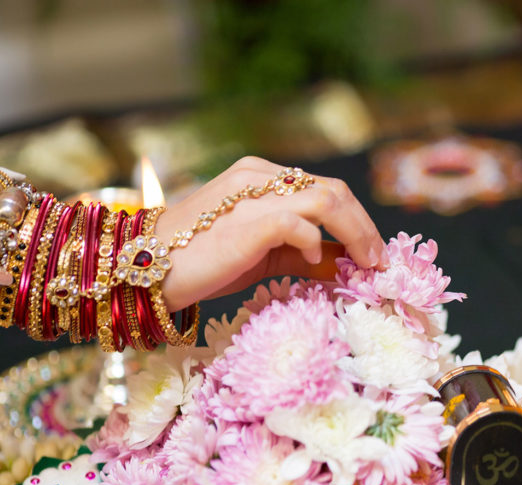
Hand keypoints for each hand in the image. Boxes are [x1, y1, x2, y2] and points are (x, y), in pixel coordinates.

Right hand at [154, 157, 384, 311]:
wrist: (144, 271)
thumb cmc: (202, 262)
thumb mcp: (264, 255)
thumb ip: (305, 253)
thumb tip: (350, 266)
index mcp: (261, 177)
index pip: (326, 190)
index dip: (358, 221)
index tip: (373, 253)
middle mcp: (259, 177)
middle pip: (335, 192)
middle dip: (365, 228)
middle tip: (378, 261)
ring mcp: (252, 196)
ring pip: (328, 201)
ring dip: (356, 234)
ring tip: (364, 264)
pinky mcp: (247, 222)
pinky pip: (300, 224)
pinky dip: (317, 243)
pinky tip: (314, 261)